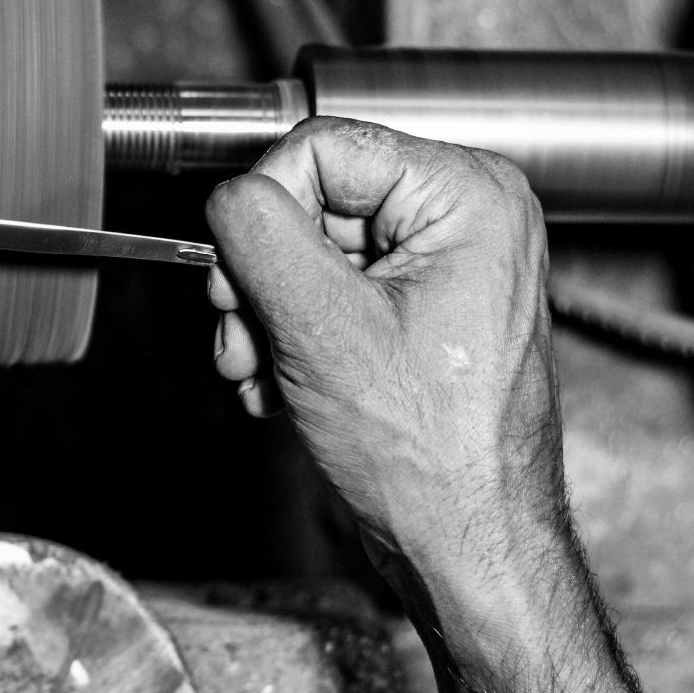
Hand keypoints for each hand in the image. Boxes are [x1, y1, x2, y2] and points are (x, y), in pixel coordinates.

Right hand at [205, 118, 646, 692]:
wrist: (462, 545)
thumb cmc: (432, 459)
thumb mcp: (321, 327)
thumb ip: (259, 234)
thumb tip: (225, 194)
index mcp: (468, 195)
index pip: (317, 146)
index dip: (262, 211)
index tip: (243, 280)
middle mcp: (463, 216)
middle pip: (305, 199)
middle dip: (257, 276)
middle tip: (249, 337)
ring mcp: (439, 264)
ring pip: (302, 248)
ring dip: (262, 314)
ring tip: (266, 371)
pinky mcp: (412, 306)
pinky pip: (321, 289)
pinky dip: (287, 335)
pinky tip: (287, 383)